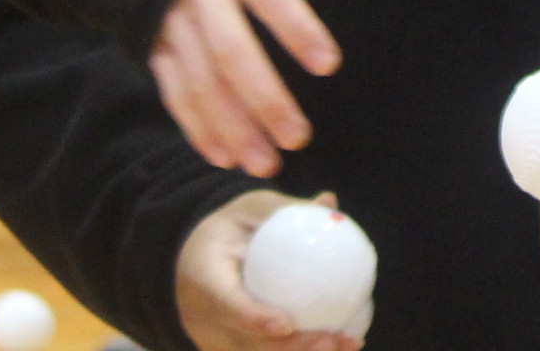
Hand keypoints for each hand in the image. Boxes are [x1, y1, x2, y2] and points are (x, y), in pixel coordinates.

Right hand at [150, 0, 399, 177]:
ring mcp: (171, 17)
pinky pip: (172, 88)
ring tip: (265, 163)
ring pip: (199, 79)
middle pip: (230, 50)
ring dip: (229, 126)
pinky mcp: (154, 40)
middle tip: (298, 138)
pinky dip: (194, 125)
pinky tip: (223, 156)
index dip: (297, 27)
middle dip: (262, 98)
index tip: (330, 64)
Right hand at [176, 192, 369, 349]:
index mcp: (204, 279)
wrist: (192, 264)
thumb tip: (329, 203)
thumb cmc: (227, 232)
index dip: (254, 319)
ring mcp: (218, 343)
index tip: (286, 325)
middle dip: (290, 349)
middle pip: (248, 344)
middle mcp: (205, 320)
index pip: (226, 305)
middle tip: (330, 338)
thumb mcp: (248, 210)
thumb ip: (285, 209)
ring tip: (347, 344)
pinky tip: (341, 345)